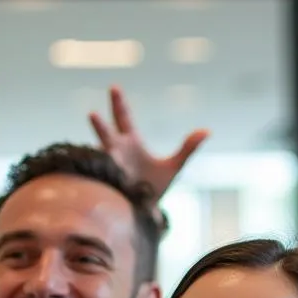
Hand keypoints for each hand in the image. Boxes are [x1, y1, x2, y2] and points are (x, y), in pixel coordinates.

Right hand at [89, 86, 207, 198]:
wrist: (146, 210)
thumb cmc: (155, 186)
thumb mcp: (174, 166)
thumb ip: (188, 148)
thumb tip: (208, 131)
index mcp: (131, 143)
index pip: (123, 118)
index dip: (119, 104)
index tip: (114, 87)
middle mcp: (117, 152)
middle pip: (107, 132)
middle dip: (100, 124)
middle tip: (93, 114)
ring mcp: (111, 168)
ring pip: (101, 155)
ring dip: (97, 156)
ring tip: (89, 154)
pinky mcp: (109, 184)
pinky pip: (103, 175)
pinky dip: (102, 172)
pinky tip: (101, 171)